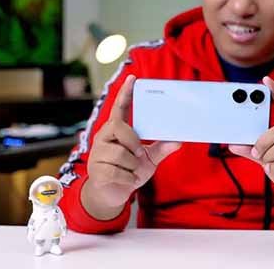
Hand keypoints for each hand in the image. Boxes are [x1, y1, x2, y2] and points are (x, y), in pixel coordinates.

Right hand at [82, 75, 180, 216]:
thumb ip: (161, 148)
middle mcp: (104, 137)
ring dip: (132, 167)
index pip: (119, 107)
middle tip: (139, 155)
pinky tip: (126, 181)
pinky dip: (128, 179)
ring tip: (131, 171)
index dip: (126, 92)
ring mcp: (97, 152)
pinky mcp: (95, 170)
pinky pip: (117, 172)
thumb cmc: (129, 171)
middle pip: (120, 128)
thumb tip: (178, 141)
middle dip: (133, 143)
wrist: (112, 195)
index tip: (133, 77)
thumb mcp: (148, 159)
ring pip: (120, 154)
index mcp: (116, 130)